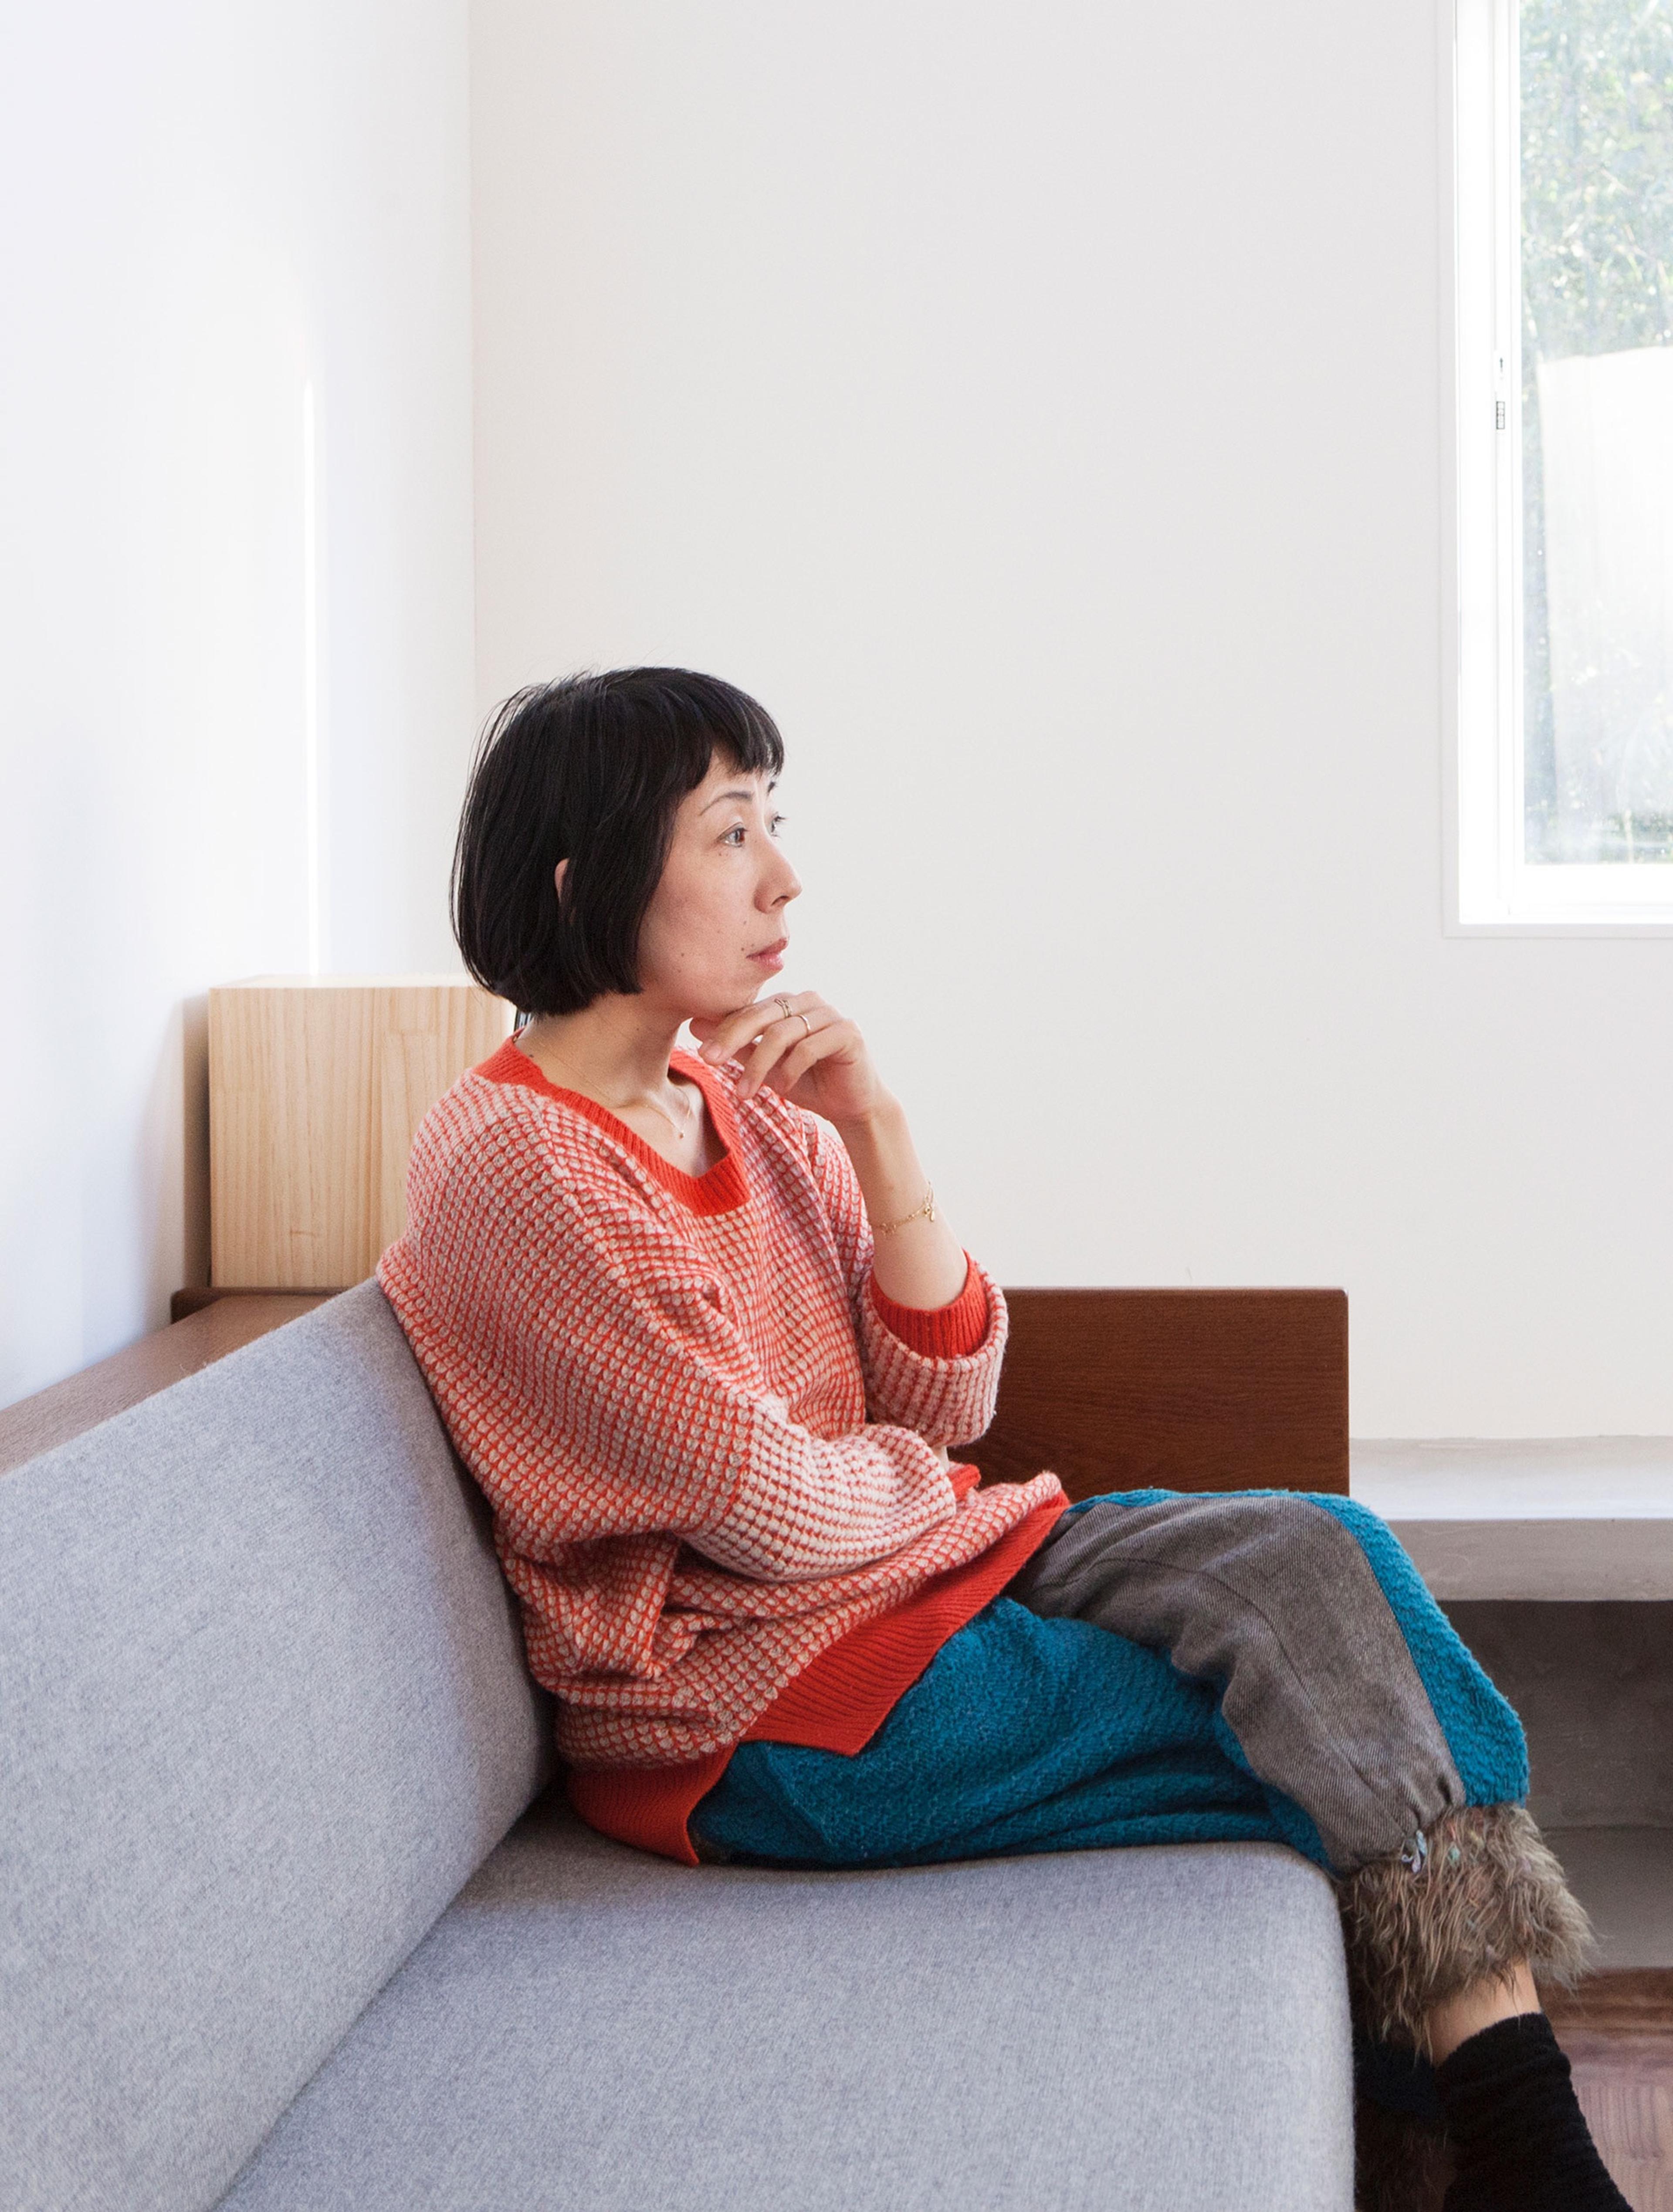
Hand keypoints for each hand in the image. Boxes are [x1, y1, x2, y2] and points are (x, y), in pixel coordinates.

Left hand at [689, 992, 886, 1127]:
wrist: (853, 1105)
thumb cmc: (809, 1082)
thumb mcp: (766, 1067)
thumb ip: (737, 1046)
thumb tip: (694, 1026)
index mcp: (789, 1004)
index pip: (749, 1010)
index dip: (723, 1030)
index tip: (702, 1053)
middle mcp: (809, 1001)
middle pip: (762, 1014)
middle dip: (732, 1039)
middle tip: (709, 1061)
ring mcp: (830, 1015)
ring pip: (782, 1033)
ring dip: (758, 1065)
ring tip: (745, 1092)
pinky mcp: (848, 1033)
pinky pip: (809, 1047)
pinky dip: (790, 1070)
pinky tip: (784, 1089)